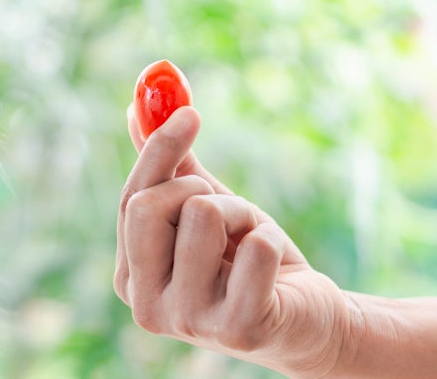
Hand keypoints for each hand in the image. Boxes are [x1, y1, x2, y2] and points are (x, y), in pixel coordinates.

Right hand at [115, 106, 355, 378]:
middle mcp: (147, 307)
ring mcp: (189, 322)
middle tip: (228, 207)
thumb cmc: (247, 259)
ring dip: (242, 213)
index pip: (130, 200)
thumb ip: (169, 165)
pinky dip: (270, 239)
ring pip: (204, 216)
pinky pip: (255, 247)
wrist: (307, 317)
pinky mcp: (238, 329)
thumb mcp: (207, 208)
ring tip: (251, 241)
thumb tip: (137, 106)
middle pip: (148, 207)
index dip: (159, 151)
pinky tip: (273, 268)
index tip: (189, 112)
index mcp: (130, 277)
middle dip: (198, 189)